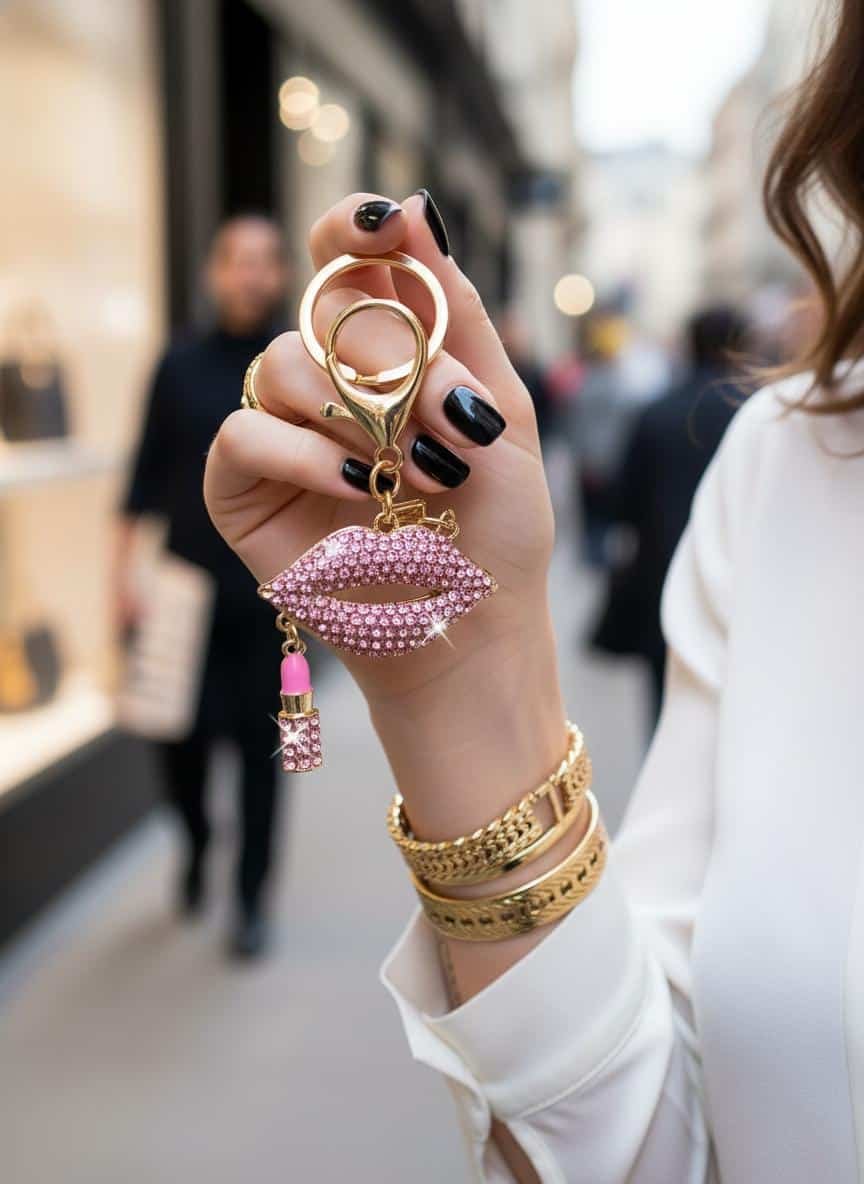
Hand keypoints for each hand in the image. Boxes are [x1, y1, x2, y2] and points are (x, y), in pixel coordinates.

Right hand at [204, 193, 565, 836]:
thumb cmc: (497, 528)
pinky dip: (300, 451)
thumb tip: (418, 215)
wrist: (473, 627)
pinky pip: (246, 432)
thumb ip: (463, 321)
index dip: (357, 230)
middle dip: (390, 351)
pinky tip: (355, 486)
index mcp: (393, 357)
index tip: (387, 228)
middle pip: (322, 306)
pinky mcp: (245, 489)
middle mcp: (333, 385)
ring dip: (352, 407)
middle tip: (441, 411)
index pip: (351, 262)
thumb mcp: (506, 416)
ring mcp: (287, 435)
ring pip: (281, 362)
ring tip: (408, 468)